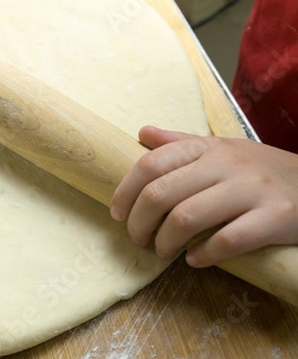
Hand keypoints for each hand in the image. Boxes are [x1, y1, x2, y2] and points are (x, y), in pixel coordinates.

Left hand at [110, 126, 297, 267]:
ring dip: (165, 242)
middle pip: (160, 194)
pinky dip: (202, 255)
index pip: (150, 164)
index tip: (118, 214)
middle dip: (139, 223)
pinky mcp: (276, 218)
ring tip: (163, 251)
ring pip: (187, 218)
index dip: (125, 191)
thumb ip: (181, 143)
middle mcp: (227, 164)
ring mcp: (252, 191)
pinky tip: (195, 260)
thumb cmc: (260, 170)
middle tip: (139, 239)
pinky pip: (227, 241)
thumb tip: (142, 132)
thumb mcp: (222, 149)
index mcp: (208, 147)